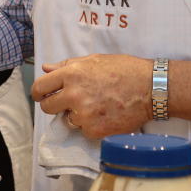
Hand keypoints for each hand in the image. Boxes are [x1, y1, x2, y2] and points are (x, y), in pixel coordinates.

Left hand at [31, 54, 153, 139]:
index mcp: (72, 74)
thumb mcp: (95, 60)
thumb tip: (47, 68)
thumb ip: (68, 65)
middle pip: (47, 107)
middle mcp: (74, 94)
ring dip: (77, 115)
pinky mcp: (94, 130)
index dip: (39, 92)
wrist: (150, 89)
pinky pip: (84, 130)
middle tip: (68, 103)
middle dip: (55, 105)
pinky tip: (105, 114)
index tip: (43, 95)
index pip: (40, 87)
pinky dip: (92, 125)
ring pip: (68, 120)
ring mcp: (83, 114)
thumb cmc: (125, 70)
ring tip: (96, 106)